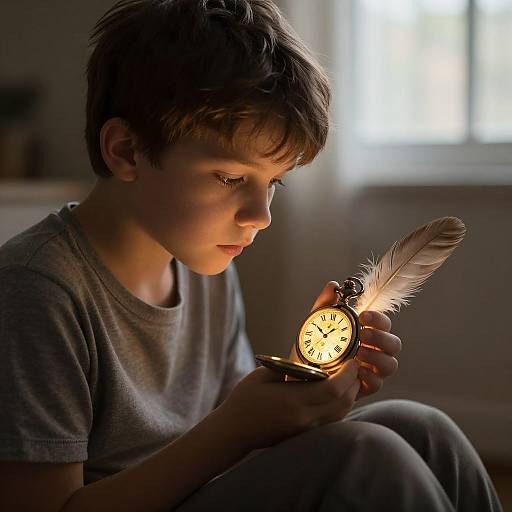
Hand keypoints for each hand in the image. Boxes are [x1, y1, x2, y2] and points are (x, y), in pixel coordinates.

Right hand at [217, 358, 360, 450]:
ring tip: (350, 378)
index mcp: (293, 401)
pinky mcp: (305, 434)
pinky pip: (332, 420)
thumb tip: (309, 363)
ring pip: (340, 413)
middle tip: (355, 366)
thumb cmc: (244, 399)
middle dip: (354, 383)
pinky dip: (340, 406)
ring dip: (350, 396)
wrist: (234, 431)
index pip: (333, 388)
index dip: (347, 374)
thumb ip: (288, 367)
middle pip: (343, 402)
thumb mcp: (263, 375)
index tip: (352, 359)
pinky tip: (337, 394)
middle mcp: (304, 418)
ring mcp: (306, 429)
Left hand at [288, 281, 401, 399]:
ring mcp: (371, 370)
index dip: (379, 319)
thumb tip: (333, 285)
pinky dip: (369, 377)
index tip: (363, 316)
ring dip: (377, 357)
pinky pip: (376, 384)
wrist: (300, 374)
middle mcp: (374, 351)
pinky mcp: (363, 388)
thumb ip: (324, 304)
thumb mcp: (314, 323)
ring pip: (390, 364)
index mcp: (367, 333)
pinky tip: (356, 370)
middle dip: (382, 338)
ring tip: (359, 353)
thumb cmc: (311, 348)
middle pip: (394, 344)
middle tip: (363, 335)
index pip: (384, 324)